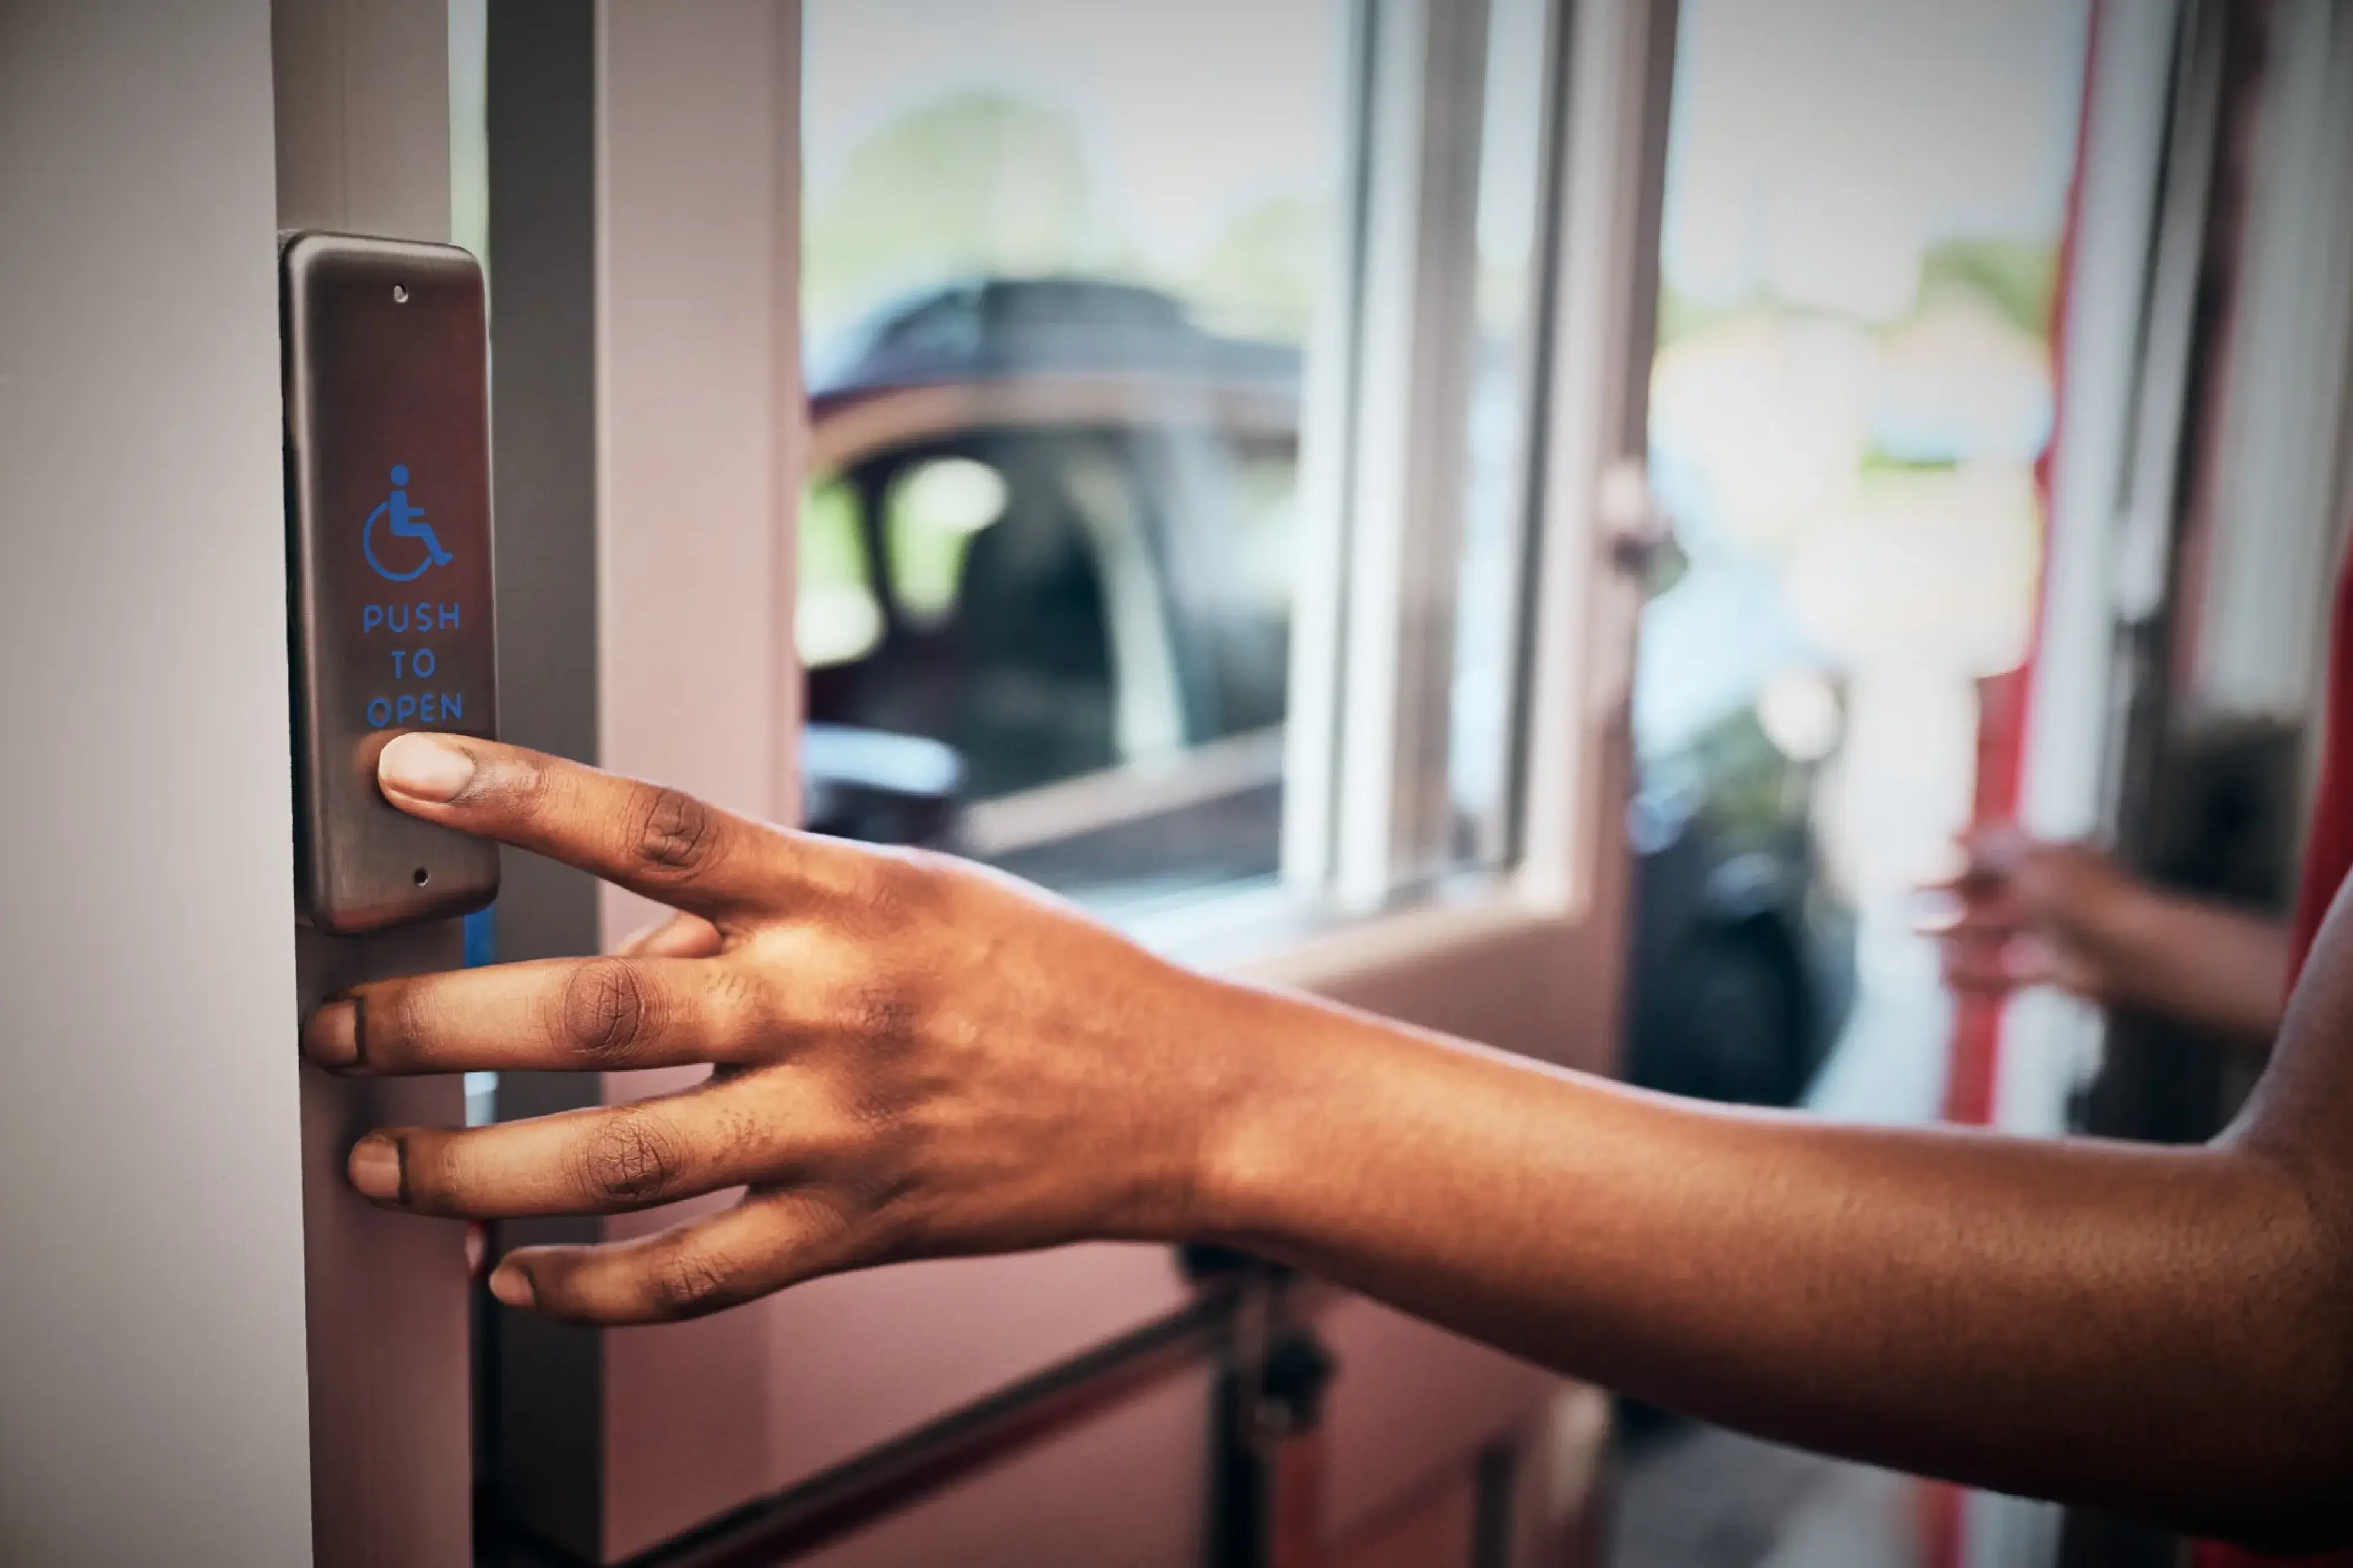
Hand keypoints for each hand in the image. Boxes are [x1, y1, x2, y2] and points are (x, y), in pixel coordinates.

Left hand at [305, 734, 1263, 1324]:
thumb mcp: (912, 890)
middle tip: (342, 1029)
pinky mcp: (857, 1229)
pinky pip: (692, 1275)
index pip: (648, 824)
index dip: (513, 791)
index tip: (403, 772)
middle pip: (589, 1005)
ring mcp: (838, 1126)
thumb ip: (771, 899)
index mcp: (837, 895)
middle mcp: (826, 1003)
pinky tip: (514, 1277)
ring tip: (387, 1162)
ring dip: (473, 1165)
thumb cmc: (1044, 976)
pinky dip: (582, 1287)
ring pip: (614, 1156)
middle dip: (434, 1019)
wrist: (1174, 1091)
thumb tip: (635, 928)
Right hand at [1918, 824, 2143, 1004]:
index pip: (2001, 849)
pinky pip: (2004, 974)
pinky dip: (1971, 976)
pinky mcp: (2053, 973)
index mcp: (2053, 858)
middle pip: (1990, 892)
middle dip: (1945, 893)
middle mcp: (2052, 895)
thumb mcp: (2029, 860)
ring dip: (1949, 934)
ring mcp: (2052, 935)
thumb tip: (1951, 832)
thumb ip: (1987, 847)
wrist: (2133, 955)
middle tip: (1902, 895)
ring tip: (1909, 935)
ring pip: (1991, 934)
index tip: (1929, 848)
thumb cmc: (2087, 899)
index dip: (1963, 848)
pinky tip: (1940, 977)